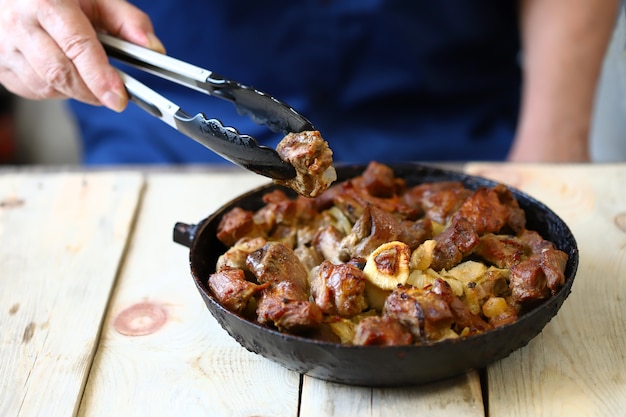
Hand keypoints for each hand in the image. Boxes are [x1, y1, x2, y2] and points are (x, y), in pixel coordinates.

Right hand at [0, 0, 163, 111]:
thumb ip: (128, 22)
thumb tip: (153, 49)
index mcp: (47, 2)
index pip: (77, 46)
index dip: (100, 76)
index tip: (118, 98)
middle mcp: (20, 24)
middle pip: (60, 73)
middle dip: (91, 91)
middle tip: (113, 97)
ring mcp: (5, 46)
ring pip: (45, 86)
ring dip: (74, 90)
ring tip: (86, 74)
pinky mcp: (0, 66)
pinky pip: (32, 91)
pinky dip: (55, 90)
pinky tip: (64, 74)